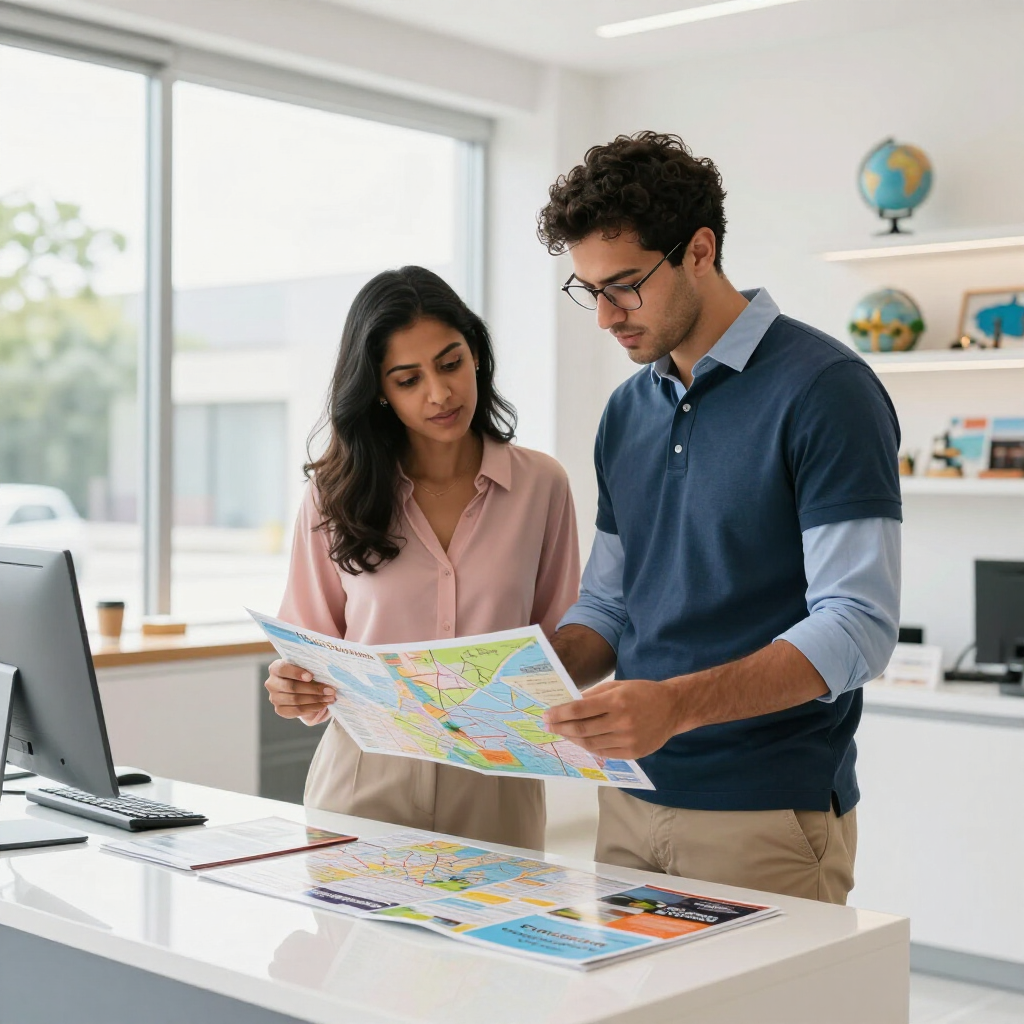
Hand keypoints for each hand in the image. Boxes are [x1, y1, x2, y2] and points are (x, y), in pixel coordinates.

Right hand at [264, 660, 334, 724]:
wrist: (301, 687)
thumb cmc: (305, 673)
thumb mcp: (306, 667)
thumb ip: (311, 668)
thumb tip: (326, 673)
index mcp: (276, 668)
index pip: (283, 669)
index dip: (297, 673)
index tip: (311, 676)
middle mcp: (271, 683)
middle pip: (291, 687)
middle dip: (313, 689)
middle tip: (330, 690)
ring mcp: (274, 698)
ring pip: (295, 700)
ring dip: (316, 699)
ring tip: (330, 698)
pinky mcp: (280, 710)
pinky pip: (297, 710)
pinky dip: (312, 708)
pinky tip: (322, 704)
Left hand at [542, 678, 680, 759]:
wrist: (673, 708)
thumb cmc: (642, 692)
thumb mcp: (618, 685)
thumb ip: (594, 695)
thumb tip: (569, 704)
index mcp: (617, 701)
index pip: (580, 709)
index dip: (560, 713)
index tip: (547, 714)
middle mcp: (622, 721)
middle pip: (582, 729)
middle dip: (560, 727)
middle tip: (548, 725)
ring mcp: (628, 740)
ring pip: (591, 744)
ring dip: (572, 739)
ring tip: (562, 733)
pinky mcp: (633, 753)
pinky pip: (604, 753)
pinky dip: (589, 747)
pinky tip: (581, 741)